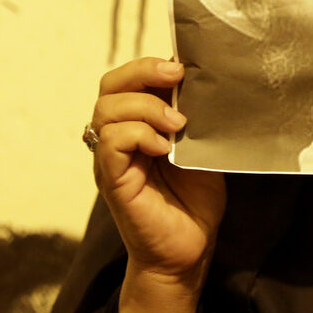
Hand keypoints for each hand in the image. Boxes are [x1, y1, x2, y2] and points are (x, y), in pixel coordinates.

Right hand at [91, 57, 225, 287]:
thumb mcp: (201, 145)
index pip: (126, 79)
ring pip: (107, 110)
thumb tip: (206, 78)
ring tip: (178, 124)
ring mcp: (111, 158)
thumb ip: (196, 114)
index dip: (149, 65)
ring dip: (146, 108)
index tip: (184, 66)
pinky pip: (110, 142)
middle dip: (142, 72)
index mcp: (136, 124)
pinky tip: (164, 146)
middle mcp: (116, 137)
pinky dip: (137, 134)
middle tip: (177, 78)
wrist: (190, 248)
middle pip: (109, 86)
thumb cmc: (195, 198)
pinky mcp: (111, 179)